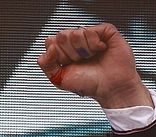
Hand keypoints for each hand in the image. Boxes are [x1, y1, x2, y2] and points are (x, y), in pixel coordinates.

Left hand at [37, 23, 151, 108]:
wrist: (109, 88)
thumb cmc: (87, 84)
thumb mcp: (58, 78)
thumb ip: (46, 64)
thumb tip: (49, 46)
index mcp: (63, 51)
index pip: (50, 41)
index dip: (57, 55)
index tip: (66, 64)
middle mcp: (75, 42)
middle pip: (62, 35)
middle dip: (69, 53)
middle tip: (80, 61)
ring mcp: (90, 36)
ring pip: (76, 33)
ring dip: (83, 50)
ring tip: (91, 57)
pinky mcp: (105, 32)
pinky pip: (91, 30)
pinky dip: (94, 44)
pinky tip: (100, 50)